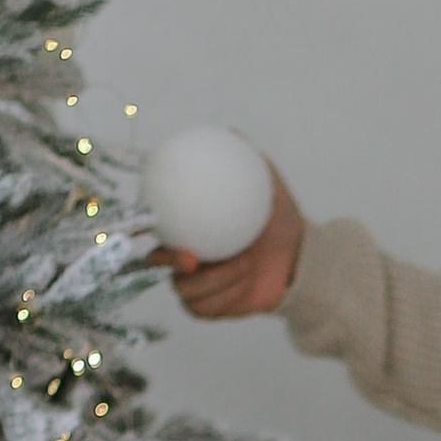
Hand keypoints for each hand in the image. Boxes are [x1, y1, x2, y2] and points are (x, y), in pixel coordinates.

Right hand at [151, 159, 307, 320]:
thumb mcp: (268, 186)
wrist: (301, 259)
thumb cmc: (279, 221)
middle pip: (157, 263)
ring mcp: (195, 286)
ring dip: (217, 279)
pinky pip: (207, 307)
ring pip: (186, 290)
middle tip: (192, 258)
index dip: (139, 224)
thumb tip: (230, 133)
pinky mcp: (210, 308)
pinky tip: (246, 281)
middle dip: (169, 262)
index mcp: (188, 227)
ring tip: (244, 264)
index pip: (154, 225)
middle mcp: (185, 256)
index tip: (148, 219)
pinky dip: (228, 294)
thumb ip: (248, 160)